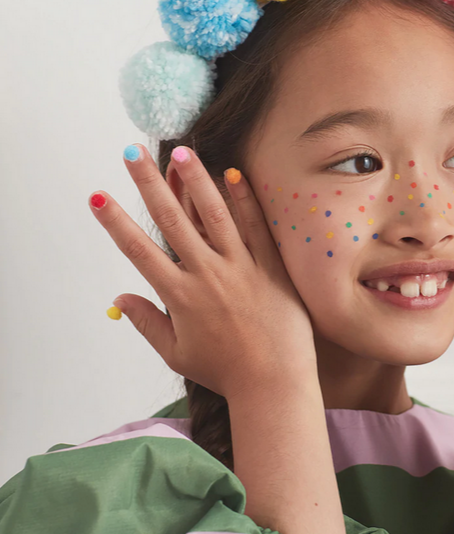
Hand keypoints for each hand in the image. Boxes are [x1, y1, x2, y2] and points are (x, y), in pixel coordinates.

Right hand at [90, 144, 316, 399]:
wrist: (274, 382)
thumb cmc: (225, 371)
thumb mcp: (177, 354)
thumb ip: (147, 323)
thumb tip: (120, 298)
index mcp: (180, 295)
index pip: (140, 251)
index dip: (116, 222)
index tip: (98, 197)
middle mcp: (207, 274)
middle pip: (173, 221)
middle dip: (150, 185)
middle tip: (133, 154)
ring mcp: (240, 267)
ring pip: (214, 215)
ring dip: (196, 181)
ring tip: (183, 151)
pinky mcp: (270, 267)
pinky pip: (255, 227)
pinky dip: (244, 201)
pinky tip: (234, 174)